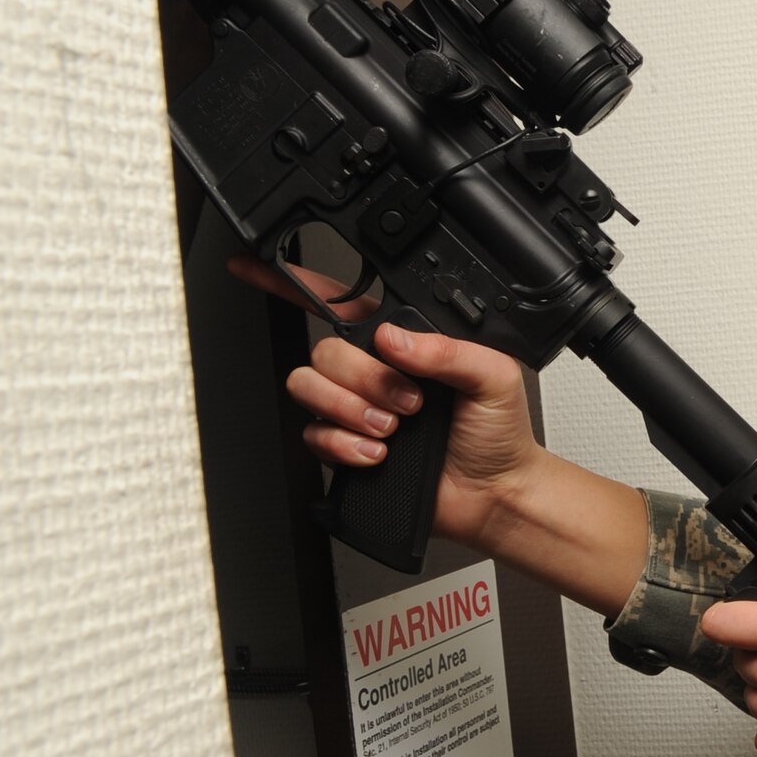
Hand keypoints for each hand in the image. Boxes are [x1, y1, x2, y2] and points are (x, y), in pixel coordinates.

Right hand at [228, 254, 547, 552]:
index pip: (342, 302)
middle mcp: (373, 371)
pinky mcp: (345, 445)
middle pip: (325, 350)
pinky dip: (346, 444)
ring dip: (351, 408)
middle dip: (365, 378)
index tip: (257, 264)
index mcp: (405, 342)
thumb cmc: (499, 432)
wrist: (493, 492)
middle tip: (409, 403)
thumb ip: (448, 350)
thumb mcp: (493, 375)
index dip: (296, 282)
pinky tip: (380, 453)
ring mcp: (355, 407)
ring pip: (309, 385)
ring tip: (392, 429)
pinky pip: (314, 433)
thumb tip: (393, 339)